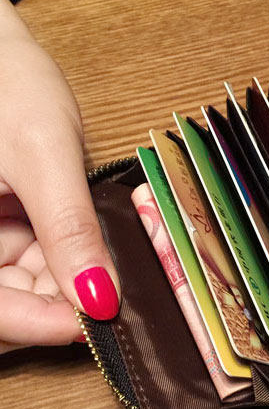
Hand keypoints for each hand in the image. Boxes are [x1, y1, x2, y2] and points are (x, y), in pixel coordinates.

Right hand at [0, 0, 118, 353]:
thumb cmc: (5, 86)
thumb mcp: (42, 155)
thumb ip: (69, 229)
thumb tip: (99, 295)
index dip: (42, 323)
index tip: (97, 316)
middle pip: (10, 306)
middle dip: (64, 305)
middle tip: (118, 293)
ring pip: (29, 291)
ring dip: (75, 285)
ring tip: (116, 263)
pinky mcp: (4, 234)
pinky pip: (38, 267)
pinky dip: (74, 263)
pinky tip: (100, 250)